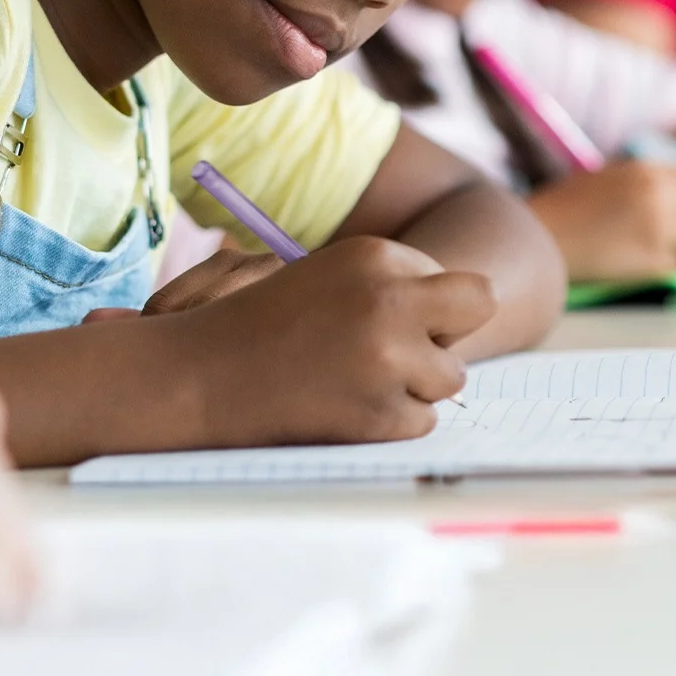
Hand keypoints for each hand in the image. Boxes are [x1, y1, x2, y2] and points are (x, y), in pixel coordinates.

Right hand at [166, 235, 495, 445]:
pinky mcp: (383, 414)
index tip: (385, 318)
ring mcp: (390, 359)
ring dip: (416, 384)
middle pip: (478, 305)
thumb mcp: (326, 274)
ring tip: (356, 380)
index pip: (451, 279)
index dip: (424, 304)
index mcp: (375, 255)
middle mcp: (391, 300)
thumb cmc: (259, 323)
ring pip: (451, 375)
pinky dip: (390, 421)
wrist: (197, 380)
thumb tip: (466, 299)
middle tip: (412, 348)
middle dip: (451, 330)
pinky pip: (422, 420)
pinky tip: (343, 408)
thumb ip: (390, 280)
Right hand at [528, 159, 675, 281]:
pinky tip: (642, 268)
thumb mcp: (610, 179)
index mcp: (653, 171)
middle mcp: (665, 195)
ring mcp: (664, 228)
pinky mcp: (656, 260)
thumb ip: (647, 184)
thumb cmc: (566, 209)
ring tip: (670, 259)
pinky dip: (669, 271)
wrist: (539, 235)